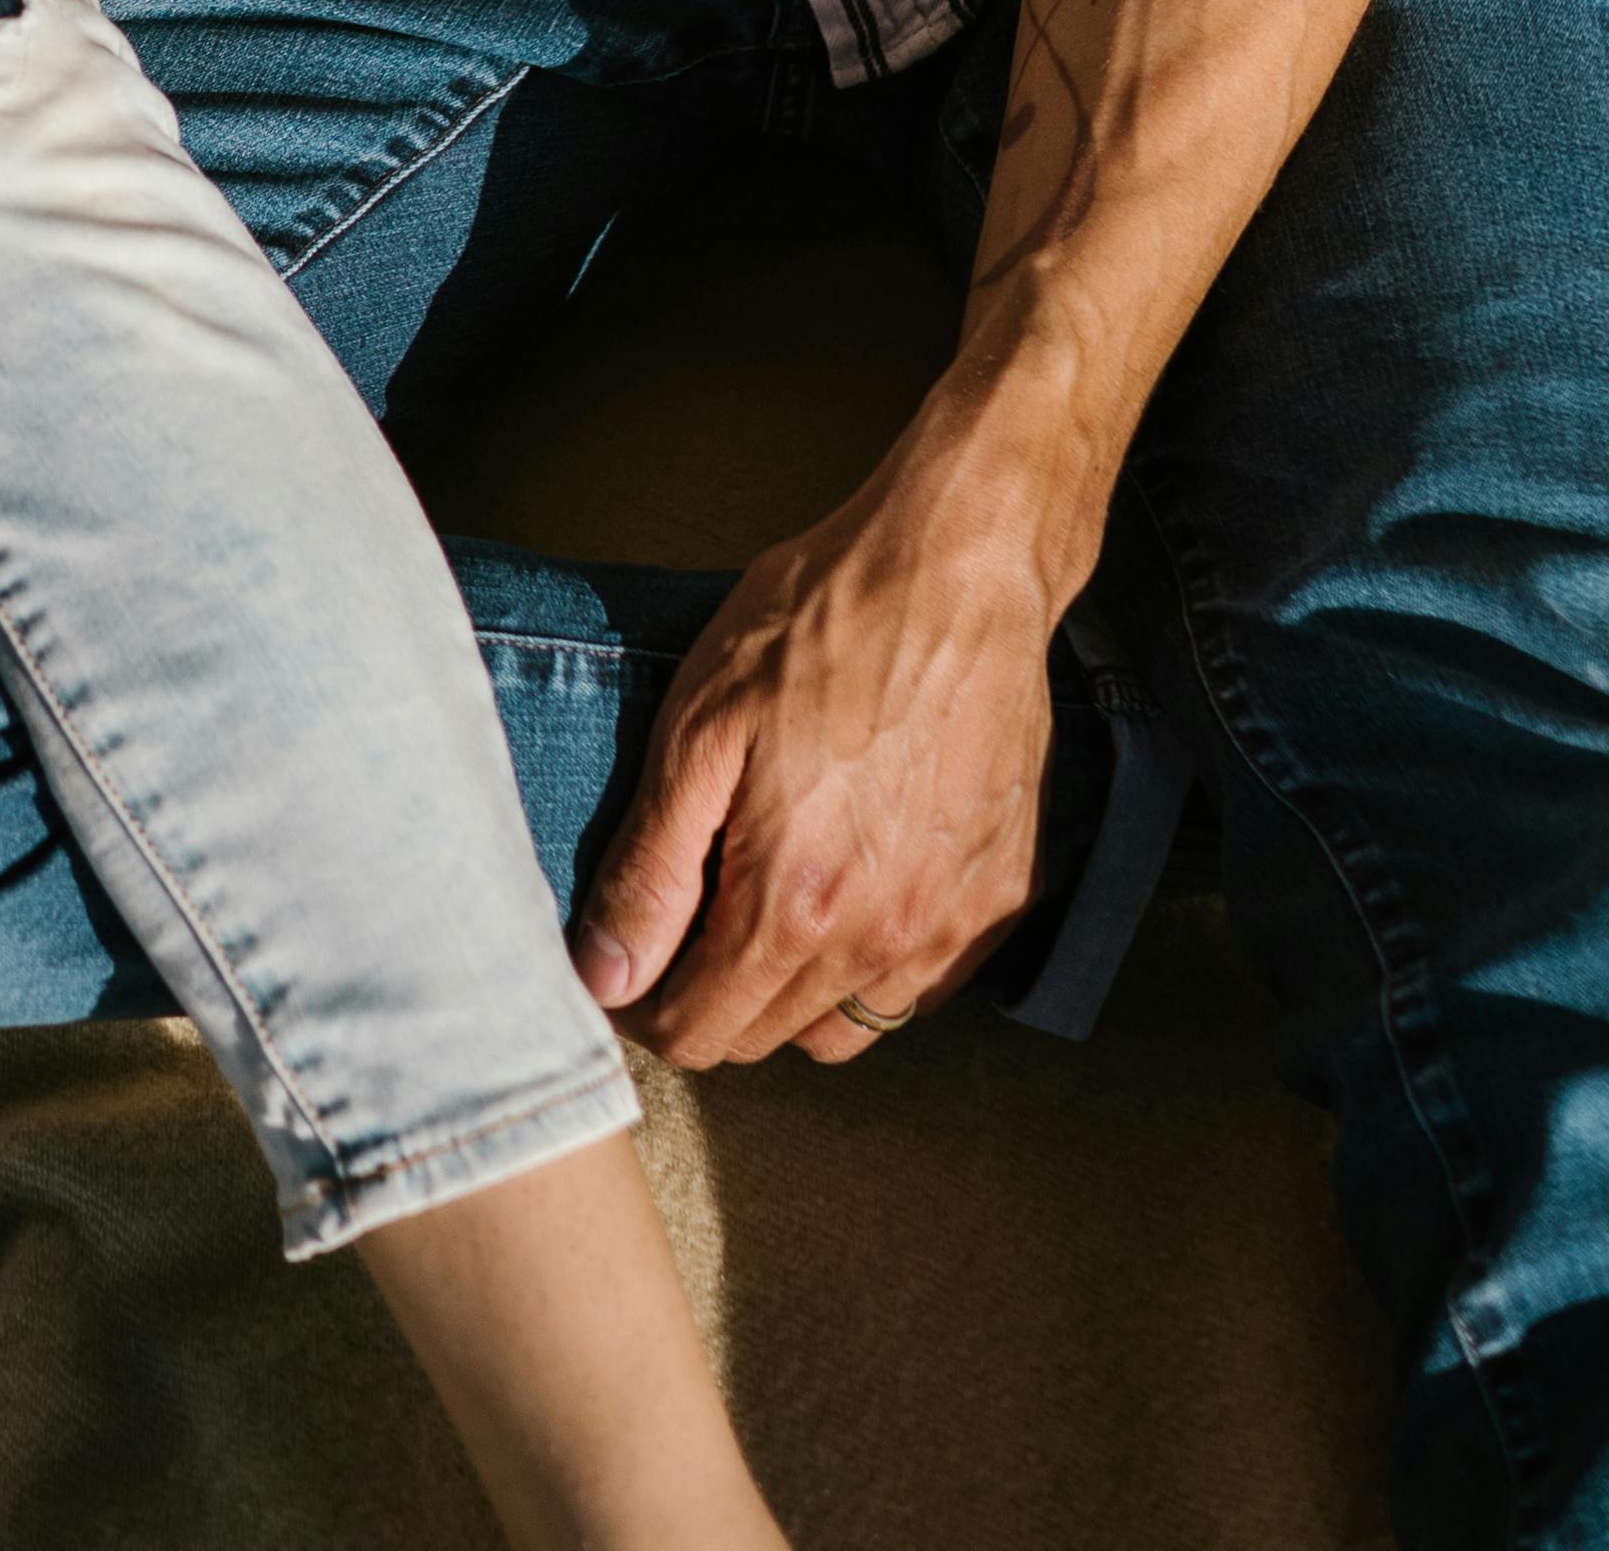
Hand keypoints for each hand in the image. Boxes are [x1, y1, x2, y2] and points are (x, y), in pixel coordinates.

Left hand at [566, 420, 1075, 1069]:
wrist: (960, 569)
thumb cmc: (821, 627)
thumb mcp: (700, 730)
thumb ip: (652, 870)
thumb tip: (605, 975)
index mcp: (795, 903)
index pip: (700, 1033)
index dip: (647, 1008)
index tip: (630, 962)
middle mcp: (882, 939)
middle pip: (766, 1039)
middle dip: (713, 996)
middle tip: (694, 911)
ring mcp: (952, 925)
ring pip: (847, 1029)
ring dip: (795, 992)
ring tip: (774, 898)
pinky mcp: (1002, 896)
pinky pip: (922, 985)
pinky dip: (875, 963)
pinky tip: (853, 885)